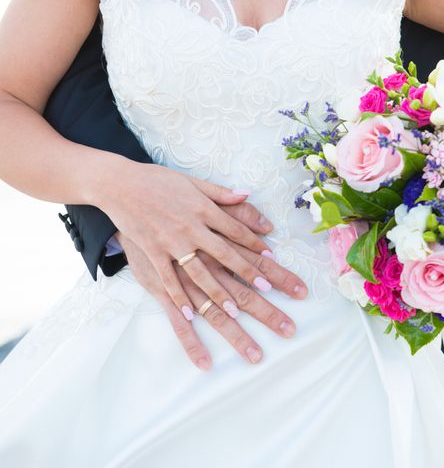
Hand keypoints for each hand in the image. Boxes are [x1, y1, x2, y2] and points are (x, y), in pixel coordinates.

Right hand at [94, 162, 307, 318]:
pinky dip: (179, 297)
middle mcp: (191, 227)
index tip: (271, 257)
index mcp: (203, 209)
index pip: (235, 229)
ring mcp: (171, 241)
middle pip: (225, 253)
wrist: (119, 183)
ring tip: (234, 310)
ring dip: (217, 292)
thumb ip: (221, 193)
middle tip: (265, 289)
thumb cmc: (158, 181)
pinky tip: (191, 314)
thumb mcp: (193, 182)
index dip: (254, 243)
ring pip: (199, 271)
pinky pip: (168, 279)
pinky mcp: (152, 252)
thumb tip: (248, 195)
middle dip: (246, 272)